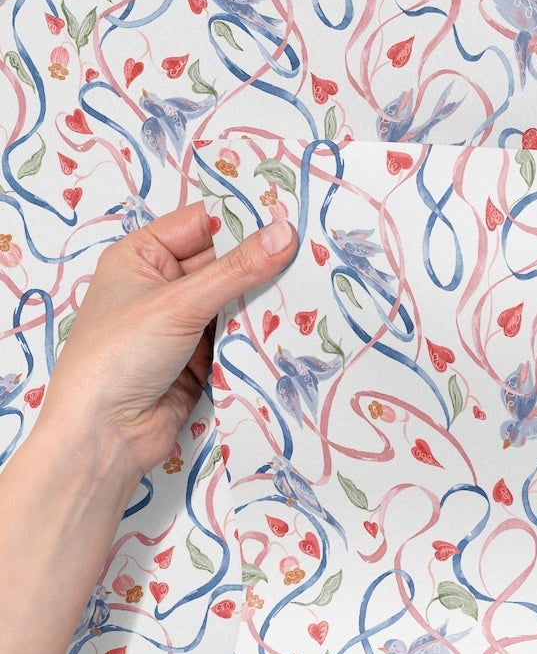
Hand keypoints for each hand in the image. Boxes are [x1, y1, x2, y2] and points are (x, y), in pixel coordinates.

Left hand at [39, 202, 294, 483]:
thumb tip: (285, 234)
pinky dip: (259, 339)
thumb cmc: (121, 354)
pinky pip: (238, 341)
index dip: (241, 223)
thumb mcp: (180, 303)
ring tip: (310, 293)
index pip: (201, 226)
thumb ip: (236, 271)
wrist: (107, 431)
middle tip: (312, 258)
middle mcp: (162, 287)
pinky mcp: (202, 361)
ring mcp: (183, 326)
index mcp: (142, 257)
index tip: (289, 222)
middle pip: (223, 265)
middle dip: (260, 267)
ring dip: (263, 306)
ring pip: (235, 305)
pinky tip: (293, 331)